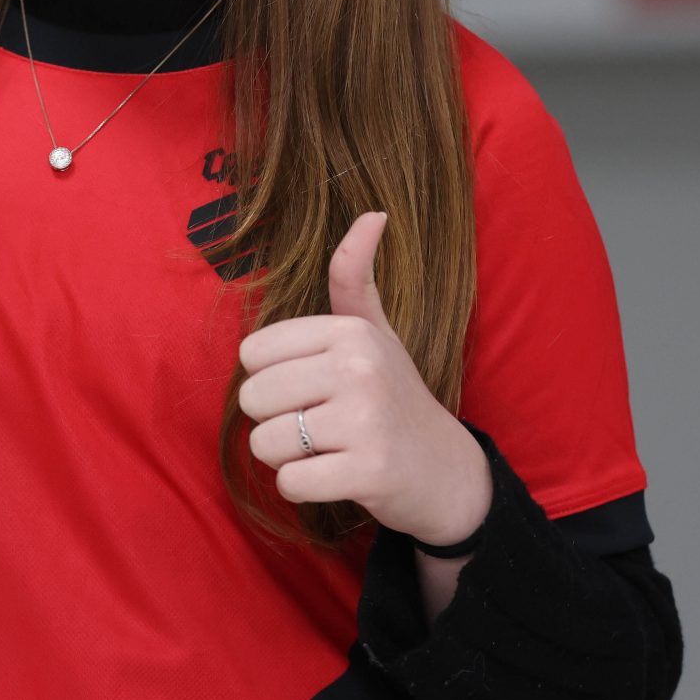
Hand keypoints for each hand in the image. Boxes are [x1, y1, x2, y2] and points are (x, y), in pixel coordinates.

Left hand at [237, 211, 491, 545]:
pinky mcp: (370, 470)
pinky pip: (291, 482)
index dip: (272, 379)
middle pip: (254, 398)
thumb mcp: (376, 333)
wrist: (445, 471)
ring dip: (287, 458)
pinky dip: (303, 487)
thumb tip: (374, 212)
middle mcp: (359, 366)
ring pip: (266, 443)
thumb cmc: (394, 397)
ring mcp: (366, 419)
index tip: (313, 389)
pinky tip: (336, 477)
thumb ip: (355, 277)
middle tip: (320, 426)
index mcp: (351, 331)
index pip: (254, 353)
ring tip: (328, 450)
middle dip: (275, 422)